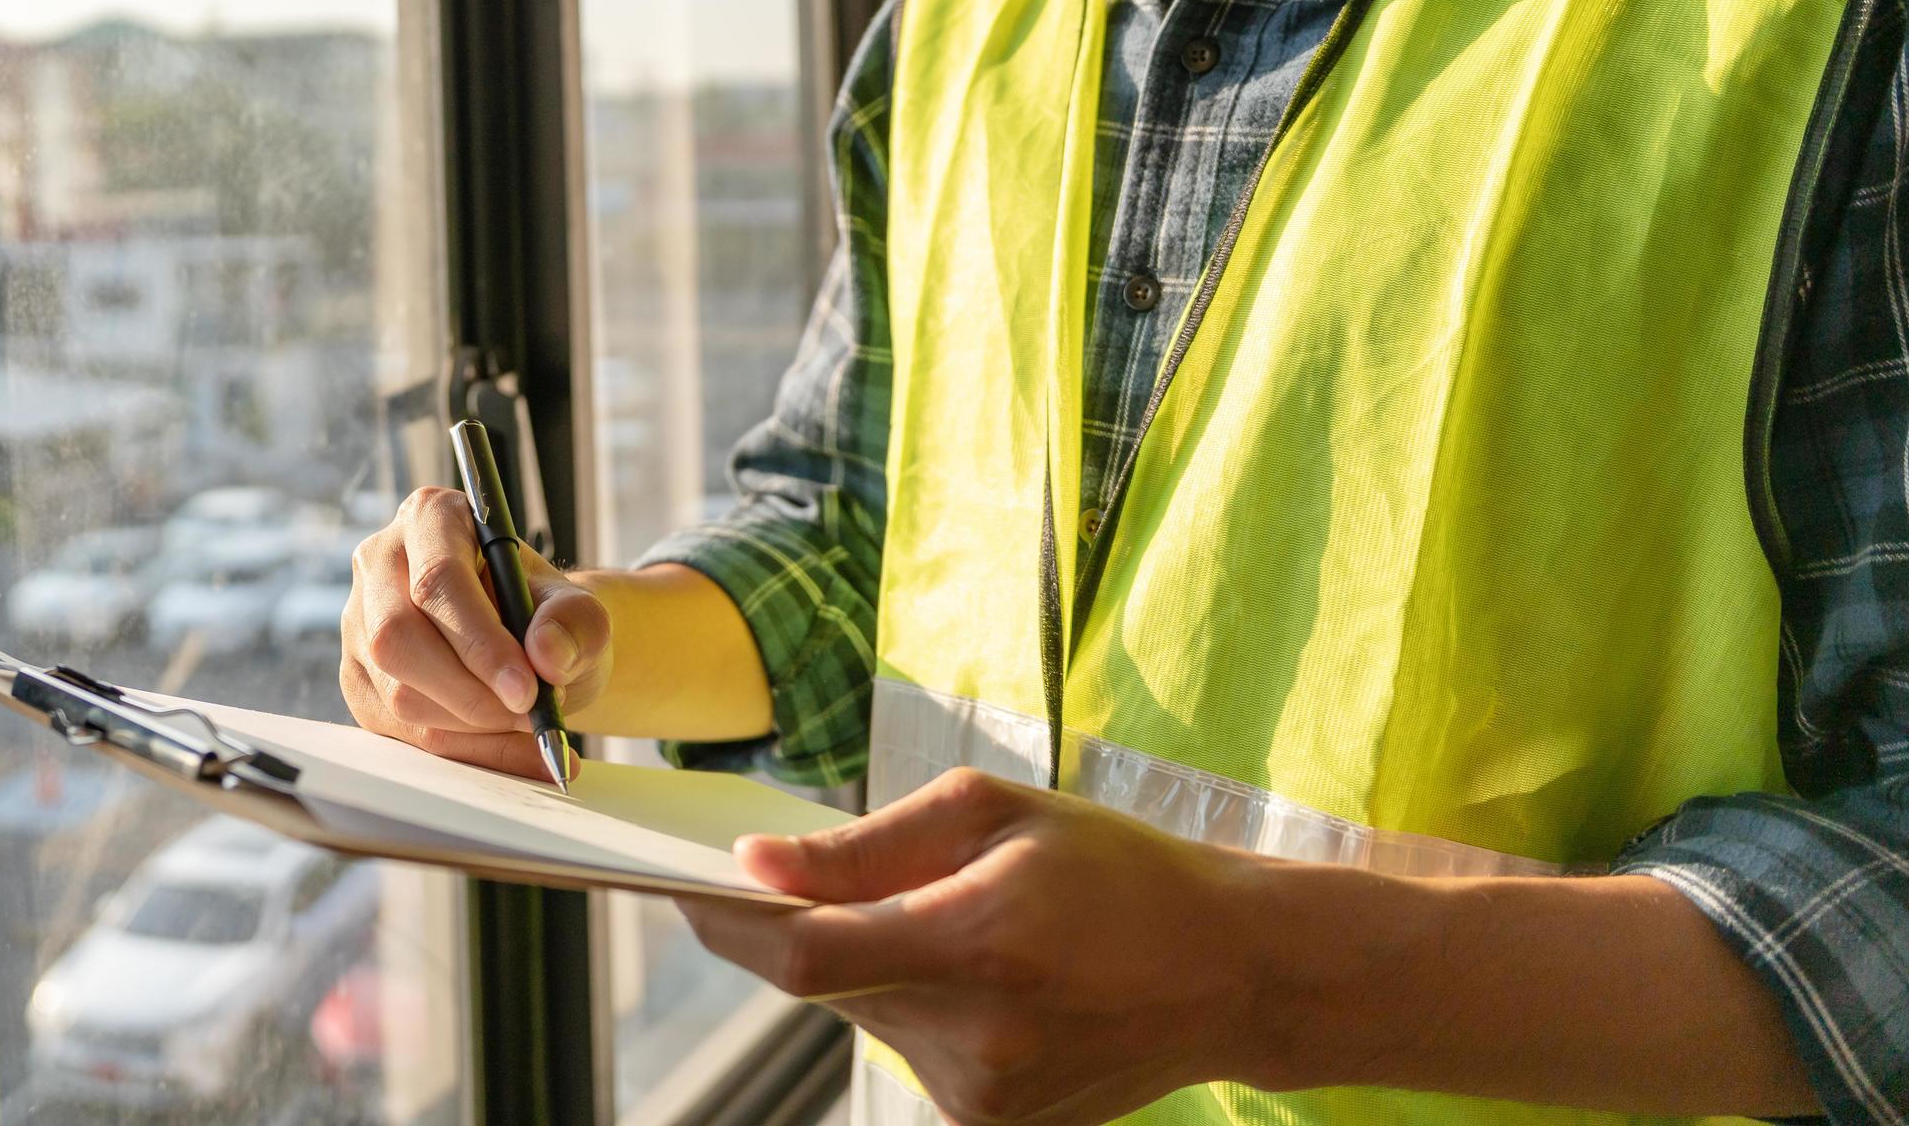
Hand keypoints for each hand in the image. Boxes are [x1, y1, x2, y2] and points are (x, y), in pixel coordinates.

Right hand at [339, 486, 610, 776]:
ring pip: (397, 694)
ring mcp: (360, 626)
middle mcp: (380, 564)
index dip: (479, 641)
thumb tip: (545, 654)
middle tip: (531, 716)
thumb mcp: (578, 609)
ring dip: (472, 726)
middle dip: (470, 693)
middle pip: (397, 638)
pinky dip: (463, 753)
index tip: (527, 690)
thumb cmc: (546, 615)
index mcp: (430, 518)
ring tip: (529, 727)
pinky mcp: (362, 683)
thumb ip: (574, 622)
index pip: (437, 581)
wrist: (532, 646)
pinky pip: (402, 734)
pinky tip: (507, 747)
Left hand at [681, 769, 1265, 1124]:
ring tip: (938, 916)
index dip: (727, 921)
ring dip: (863, 963)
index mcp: (977, 946)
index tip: (681, 879)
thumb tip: (760, 864)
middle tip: (790, 872)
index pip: (804, 955)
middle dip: (793, 926)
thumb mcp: (994, 814)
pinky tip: (975, 970)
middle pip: (823, 986)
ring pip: (863, 1015)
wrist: (1228, 972)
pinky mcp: (990, 1125)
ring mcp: (981, 1097)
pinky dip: (908, 1000)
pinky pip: (906, 1048)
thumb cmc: (1113, 868)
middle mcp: (973, 1039)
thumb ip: (868, 844)